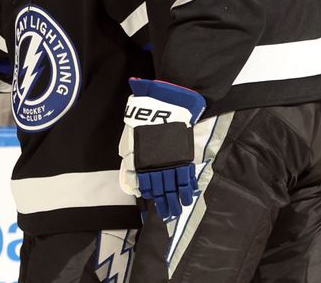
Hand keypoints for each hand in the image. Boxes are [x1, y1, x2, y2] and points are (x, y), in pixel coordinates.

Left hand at [119, 79, 205, 219]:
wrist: (163, 106)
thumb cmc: (143, 119)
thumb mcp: (130, 139)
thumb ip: (130, 157)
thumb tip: (132, 174)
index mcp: (143, 161)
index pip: (147, 184)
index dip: (151, 195)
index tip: (154, 203)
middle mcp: (157, 165)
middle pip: (162, 189)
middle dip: (165, 203)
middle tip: (169, 215)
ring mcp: (172, 162)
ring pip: (174, 186)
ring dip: (177, 199)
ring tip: (179, 209)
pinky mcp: (183, 156)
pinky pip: (186, 175)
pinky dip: (188, 187)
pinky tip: (190, 195)